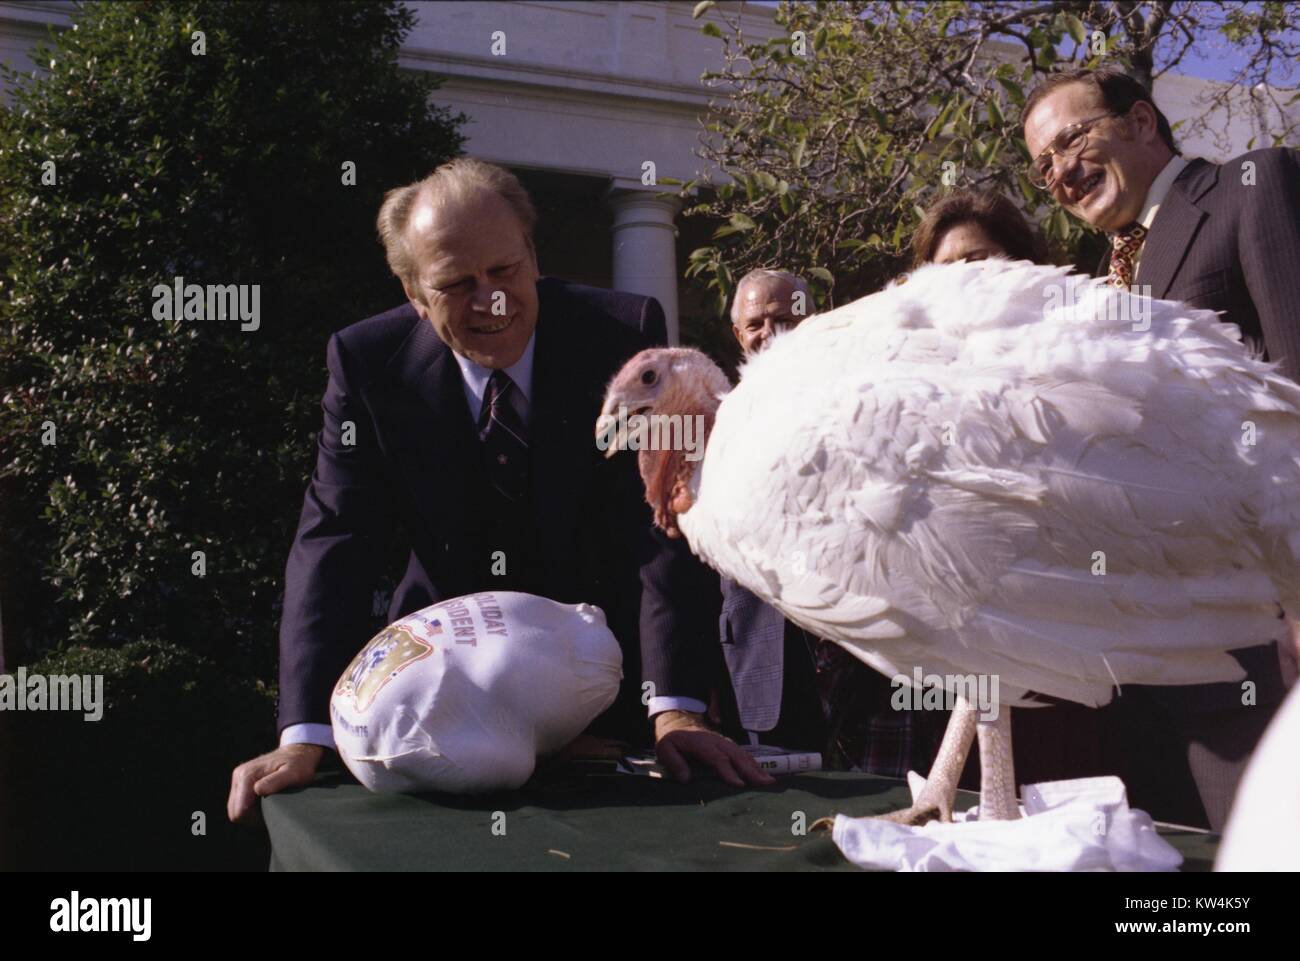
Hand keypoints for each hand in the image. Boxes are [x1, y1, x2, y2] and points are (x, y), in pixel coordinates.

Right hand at [227, 743, 325, 823]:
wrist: (298, 751)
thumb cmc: (299, 763)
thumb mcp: (293, 772)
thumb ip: (276, 781)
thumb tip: (257, 790)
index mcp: (248, 775)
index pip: (240, 811)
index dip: (255, 819)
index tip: (273, 814)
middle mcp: (239, 775)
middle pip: (235, 812)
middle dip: (252, 819)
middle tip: (272, 813)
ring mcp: (238, 778)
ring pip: (235, 809)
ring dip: (250, 815)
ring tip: (270, 808)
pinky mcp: (241, 782)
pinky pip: (238, 804)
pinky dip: (250, 809)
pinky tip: (265, 805)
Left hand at [653, 710, 774, 787]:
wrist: (677, 721)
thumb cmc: (672, 739)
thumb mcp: (665, 749)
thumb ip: (674, 763)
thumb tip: (686, 779)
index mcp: (701, 743)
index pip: (717, 758)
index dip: (729, 771)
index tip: (740, 785)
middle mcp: (716, 741)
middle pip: (736, 756)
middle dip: (751, 771)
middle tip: (765, 784)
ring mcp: (724, 742)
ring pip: (743, 755)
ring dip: (756, 768)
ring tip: (769, 781)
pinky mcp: (727, 745)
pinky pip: (743, 754)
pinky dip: (754, 764)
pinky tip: (762, 774)